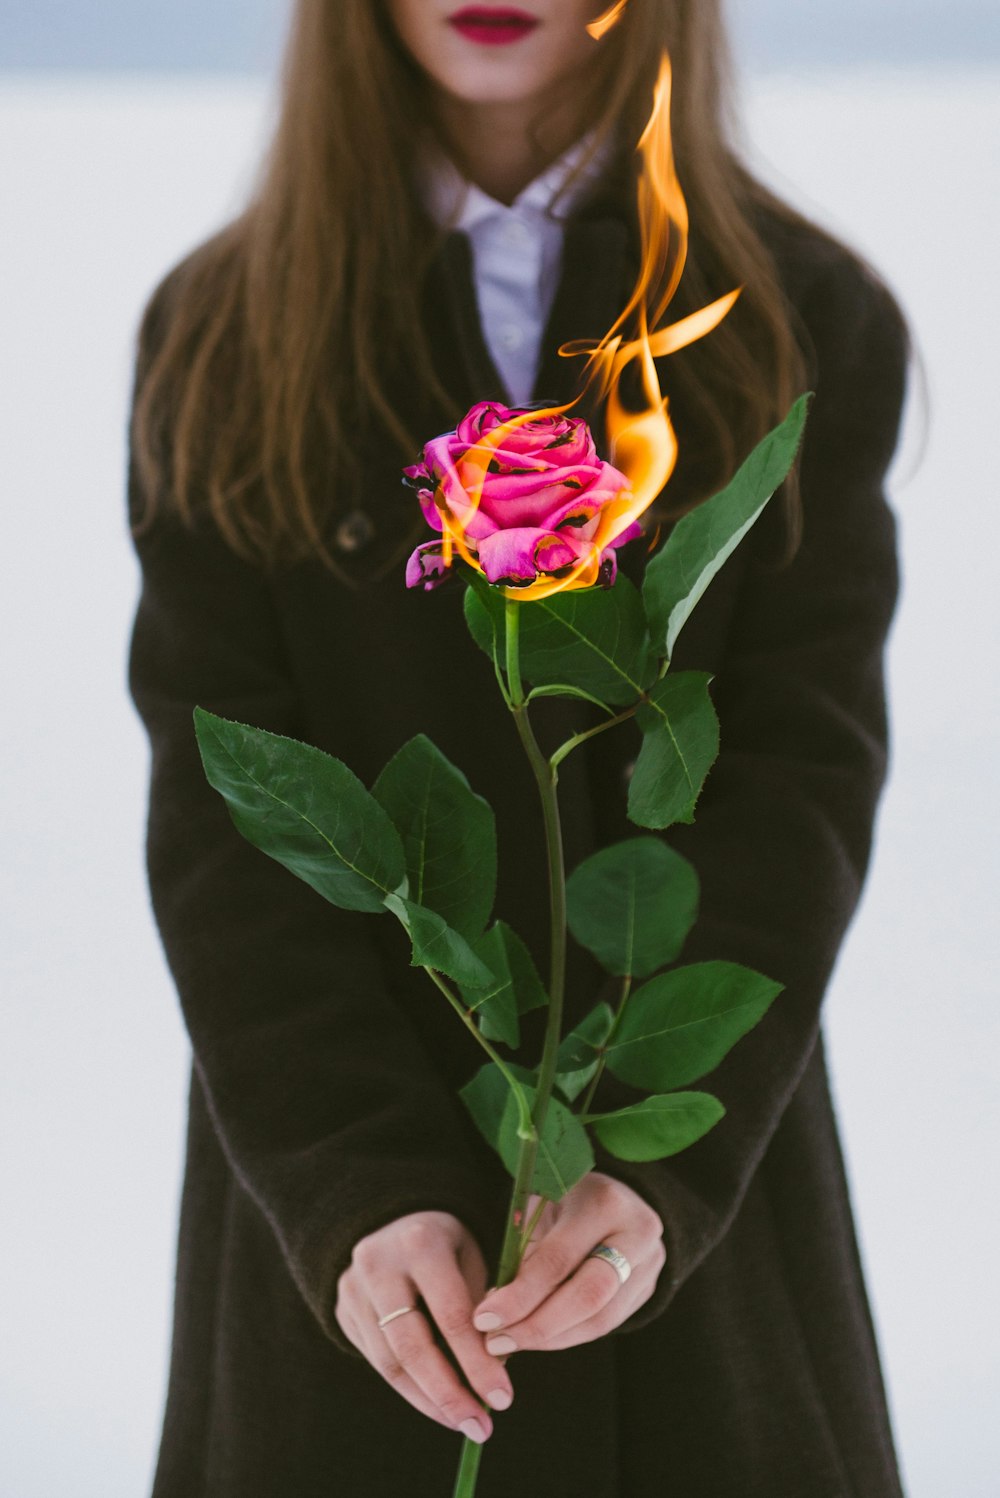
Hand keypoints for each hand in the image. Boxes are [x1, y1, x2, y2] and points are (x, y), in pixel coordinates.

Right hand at [334, 1211, 513, 1445]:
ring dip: (429, 1401)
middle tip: (480, 1427)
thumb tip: (495, 1370)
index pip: (450, 1314)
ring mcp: (353, 1289)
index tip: (504, 1399)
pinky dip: (410, 1388)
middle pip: (412, 1346)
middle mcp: (378, 1265)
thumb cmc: (447, 1242)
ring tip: (463, 1422)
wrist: (392, 1218)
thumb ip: (482, 1305)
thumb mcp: (473, 1255)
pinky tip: (438, 1404)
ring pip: (390, 1362)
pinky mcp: (342, 1311)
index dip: (477, 1362)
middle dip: (449, 1394)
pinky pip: (377, 1361)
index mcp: (420, 1242)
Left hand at [472, 1172, 665, 1353]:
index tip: (484, 1318)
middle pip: (588, 1296)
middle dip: (537, 1326)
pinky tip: (538, 1338)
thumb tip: (494, 1309)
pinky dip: (568, 1336)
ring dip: (550, 1338)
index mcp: (603, 1202)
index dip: (520, 1295)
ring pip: (600, 1319)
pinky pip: (607, 1324)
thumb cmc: (566, 1199)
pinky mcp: (649, 1288)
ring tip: (511, 1343)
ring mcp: (649, 1263)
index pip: (559, 1259)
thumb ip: (523, 1251)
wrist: (617, 1196)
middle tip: (496, 1341)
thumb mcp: (541, 1207)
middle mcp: (636, 1233)